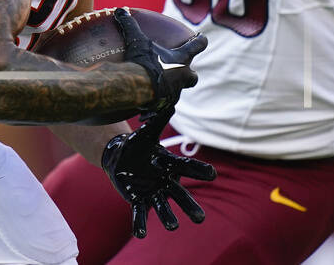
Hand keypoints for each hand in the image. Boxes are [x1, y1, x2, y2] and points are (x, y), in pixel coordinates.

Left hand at [102, 106, 216, 237]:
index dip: (199, 171)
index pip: (186, 167)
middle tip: (200, 219)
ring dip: (167, 217)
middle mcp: (164, 181)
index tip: (212, 174)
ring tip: (173, 227)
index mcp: (169, 165)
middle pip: (179, 195)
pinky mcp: (137, 200)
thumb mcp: (147, 132)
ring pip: (162, 207)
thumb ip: (158, 118)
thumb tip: (170, 99)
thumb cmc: (139, 144)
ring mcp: (152, 192)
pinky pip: (139, 214)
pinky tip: (139, 234)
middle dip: (189, 206)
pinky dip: (140, 224)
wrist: (121, 158)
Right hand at [114, 7, 206, 110]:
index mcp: (180, 59)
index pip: (197, 46)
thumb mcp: (135, 40)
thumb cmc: (141, 61)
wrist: (136, 87)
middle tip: (183, 71)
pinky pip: (163, 108)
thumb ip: (129, 25)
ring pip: (177, 92)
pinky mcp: (163, 106)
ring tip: (161, 88)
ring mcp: (174, 93)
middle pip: (193, 77)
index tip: (202, 38)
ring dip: (172, 89)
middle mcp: (181, 77)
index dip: (201, 41)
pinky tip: (149, 107)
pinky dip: (158, 106)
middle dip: (190, 74)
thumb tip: (120, 10)